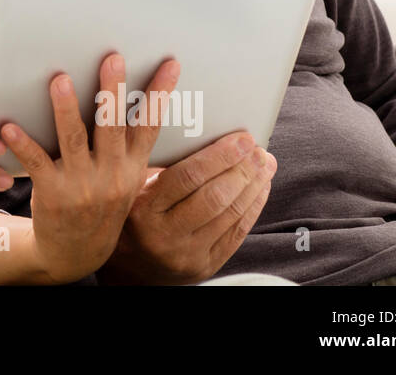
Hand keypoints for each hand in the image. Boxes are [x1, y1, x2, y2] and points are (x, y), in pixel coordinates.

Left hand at [0, 52, 178, 283]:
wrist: (76, 252)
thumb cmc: (101, 202)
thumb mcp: (126, 178)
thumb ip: (128, 144)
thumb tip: (133, 95)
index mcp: (132, 166)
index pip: (150, 125)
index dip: (160, 94)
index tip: (170, 65)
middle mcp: (112, 174)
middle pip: (113, 126)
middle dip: (112, 91)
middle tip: (112, 59)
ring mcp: (82, 184)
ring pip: (74, 139)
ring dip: (66, 109)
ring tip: (60, 80)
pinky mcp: (52, 192)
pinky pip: (37, 163)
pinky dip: (24, 144)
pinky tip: (10, 126)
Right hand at [96, 131, 275, 284]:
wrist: (130, 266)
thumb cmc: (133, 214)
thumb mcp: (133, 187)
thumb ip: (158, 164)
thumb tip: (200, 129)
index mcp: (143, 209)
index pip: (188, 177)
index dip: (219, 155)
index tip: (241, 138)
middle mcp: (165, 235)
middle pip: (214, 196)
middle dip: (242, 169)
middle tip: (257, 149)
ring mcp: (187, 254)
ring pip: (230, 215)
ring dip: (253, 186)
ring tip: (265, 164)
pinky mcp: (205, 266)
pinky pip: (236, 234)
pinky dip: (252, 207)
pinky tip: (260, 188)